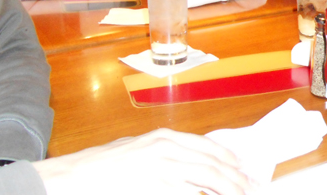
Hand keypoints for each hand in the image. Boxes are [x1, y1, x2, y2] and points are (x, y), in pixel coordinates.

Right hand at [34, 128, 250, 194]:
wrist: (77, 176)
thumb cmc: (103, 165)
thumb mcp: (137, 150)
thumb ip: (163, 153)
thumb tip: (187, 164)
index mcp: (164, 137)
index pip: (207, 147)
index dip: (228, 159)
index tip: (242, 169)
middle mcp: (167, 149)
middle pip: (213, 165)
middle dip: (235, 179)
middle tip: (249, 189)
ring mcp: (162, 169)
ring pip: (207, 181)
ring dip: (227, 191)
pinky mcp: (156, 186)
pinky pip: (188, 194)